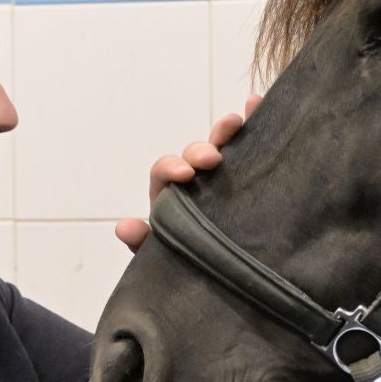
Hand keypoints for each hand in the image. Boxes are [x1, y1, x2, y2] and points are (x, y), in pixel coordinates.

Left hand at [115, 96, 261, 251]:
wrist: (215, 279)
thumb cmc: (185, 264)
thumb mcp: (162, 257)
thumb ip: (143, 243)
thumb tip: (124, 227)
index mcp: (170, 195)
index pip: (165, 170)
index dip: (172, 167)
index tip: (185, 175)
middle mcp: (196, 181)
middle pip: (194, 153)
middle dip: (202, 149)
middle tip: (213, 158)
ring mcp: (223, 178)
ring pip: (223, 146)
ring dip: (227, 129)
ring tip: (240, 118)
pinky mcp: (248, 178)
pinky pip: (249, 147)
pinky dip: (252, 121)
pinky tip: (256, 102)